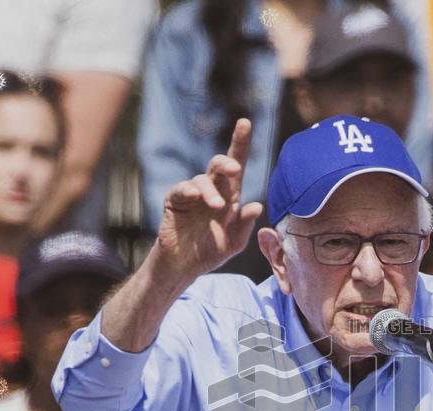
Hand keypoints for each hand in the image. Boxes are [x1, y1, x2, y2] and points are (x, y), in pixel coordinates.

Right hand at [155, 118, 263, 282]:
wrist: (185, 265)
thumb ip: (244, 224)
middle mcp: (212, 190)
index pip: (237, 166)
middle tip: (236, 169)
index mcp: (230, 196)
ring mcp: (192, 194)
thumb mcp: (234, 241)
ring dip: (210, 190)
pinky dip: (189, 190)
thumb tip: (257, 205)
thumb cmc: (211, 250)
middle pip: (219, 165)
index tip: (245, 122)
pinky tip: (196, 197)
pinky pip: (181, 189)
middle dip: (227, 161)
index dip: (240, 143)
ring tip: (217, 206)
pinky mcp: (175, 201)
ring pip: (202, 179)